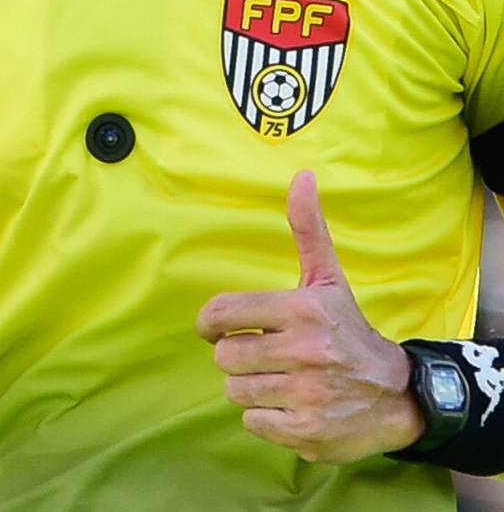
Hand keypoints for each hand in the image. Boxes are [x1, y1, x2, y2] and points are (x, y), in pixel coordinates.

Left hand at [195, 171, 425, 462]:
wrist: (396, 395)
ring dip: (252, 388)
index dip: (211, 325)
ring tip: (281, 380)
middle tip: (266, 356)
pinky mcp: (305, 431)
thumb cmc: (347, 332)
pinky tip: (291, 405)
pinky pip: (251, 423)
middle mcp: (304, 351)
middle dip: (239, 358)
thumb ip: (307, 230)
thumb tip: (302, 176)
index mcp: (301, 309)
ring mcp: (305, 394)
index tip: (221, 329)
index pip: (218, 315)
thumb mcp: (328, 280)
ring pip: (234, 391)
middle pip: (223, 358)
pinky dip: (265, 418)